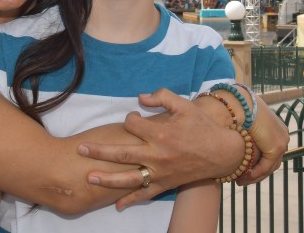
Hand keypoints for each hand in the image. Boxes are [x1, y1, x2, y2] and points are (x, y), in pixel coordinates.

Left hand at [77, 89, 243, 209]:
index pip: (133, 125)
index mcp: (161, 133)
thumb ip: (162, 97)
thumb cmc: (202, 127)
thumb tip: (141, 97)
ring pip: (129, 178)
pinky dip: (131, 200)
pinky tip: (117, 206)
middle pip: (122, 154)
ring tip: (89, 177)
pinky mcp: (166, 184)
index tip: (131, 118)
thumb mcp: (184, 105)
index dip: (129, 119)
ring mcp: (161, 172)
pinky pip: (146, 194)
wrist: (222, 153)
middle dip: (99, 152)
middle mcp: (157, 155)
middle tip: (81, 149)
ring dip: (108, 178)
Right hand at [235, 97, 289, 185]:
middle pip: (271, 162)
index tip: (244, 170)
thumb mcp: (244, 122)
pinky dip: (255, 173)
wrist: (242, 102)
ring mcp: (281, 141)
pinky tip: (243, 177)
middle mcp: (282, 136)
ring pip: (269, 166)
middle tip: (241, 180)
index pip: (269, 152)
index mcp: (276, 129)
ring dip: (255, 176)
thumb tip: (236, 138)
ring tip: (240, 181)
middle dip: (256, 173)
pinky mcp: (276, 147)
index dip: (257, 164)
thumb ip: (244, 133)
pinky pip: (266, 166)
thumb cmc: (239, 109)